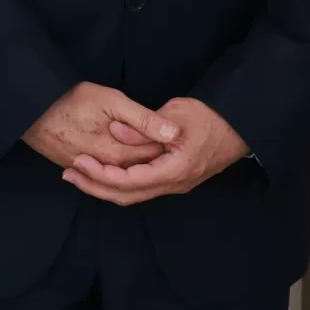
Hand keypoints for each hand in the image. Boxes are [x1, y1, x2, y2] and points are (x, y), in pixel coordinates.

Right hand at [23, 82, 174, 169]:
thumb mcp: (111, 101)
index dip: (169, 145)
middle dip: (155, 155)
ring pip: (122, 173)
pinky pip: (102, 174)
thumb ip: (144, 119)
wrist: (29, 111)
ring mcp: (90, 172)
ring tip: (145, 144)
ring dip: (136, 162)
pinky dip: (117, 166)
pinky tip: (123, 154)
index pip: (156, 158)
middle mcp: (106, 170)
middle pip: (141, 168)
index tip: (178, 130)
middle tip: (165, 136)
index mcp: (119, 155)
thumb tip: (173, 133)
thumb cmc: (69, 100)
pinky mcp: (76, 168)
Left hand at [64, 96, 250, 205]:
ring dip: (104, 186)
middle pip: (127, 196)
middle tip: (69, 172)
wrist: (240, 126)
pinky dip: (119, 183)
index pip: (130, 181)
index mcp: (175, 170)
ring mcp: (174, 185)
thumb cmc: (211, 117)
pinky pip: (141, 188)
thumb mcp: (176, 113)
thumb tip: (115, 132)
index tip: (79, 161)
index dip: (101, 174)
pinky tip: (103, 171)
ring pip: (133, 195)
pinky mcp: (173, 180)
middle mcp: (174, 185)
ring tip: (78, 174)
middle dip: (95, 186)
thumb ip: (144, 125)